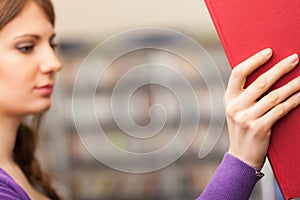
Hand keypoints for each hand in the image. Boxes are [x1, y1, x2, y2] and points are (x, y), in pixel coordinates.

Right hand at [224, 48, 299, 169]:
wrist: (241, 156)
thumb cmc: (243, 129)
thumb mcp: (237, 110)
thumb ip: (245, 94)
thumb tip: (267, 75)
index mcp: (229, 98)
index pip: (238, 73)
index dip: (254, 61)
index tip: (269, 52)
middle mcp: (235, 106)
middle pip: (260, 82)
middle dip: (280, 69)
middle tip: (295, 59)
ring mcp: (246, 118)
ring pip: (274, 96)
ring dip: (292, 85)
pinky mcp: (259, 128)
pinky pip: (280, 110)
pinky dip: (293, 101)